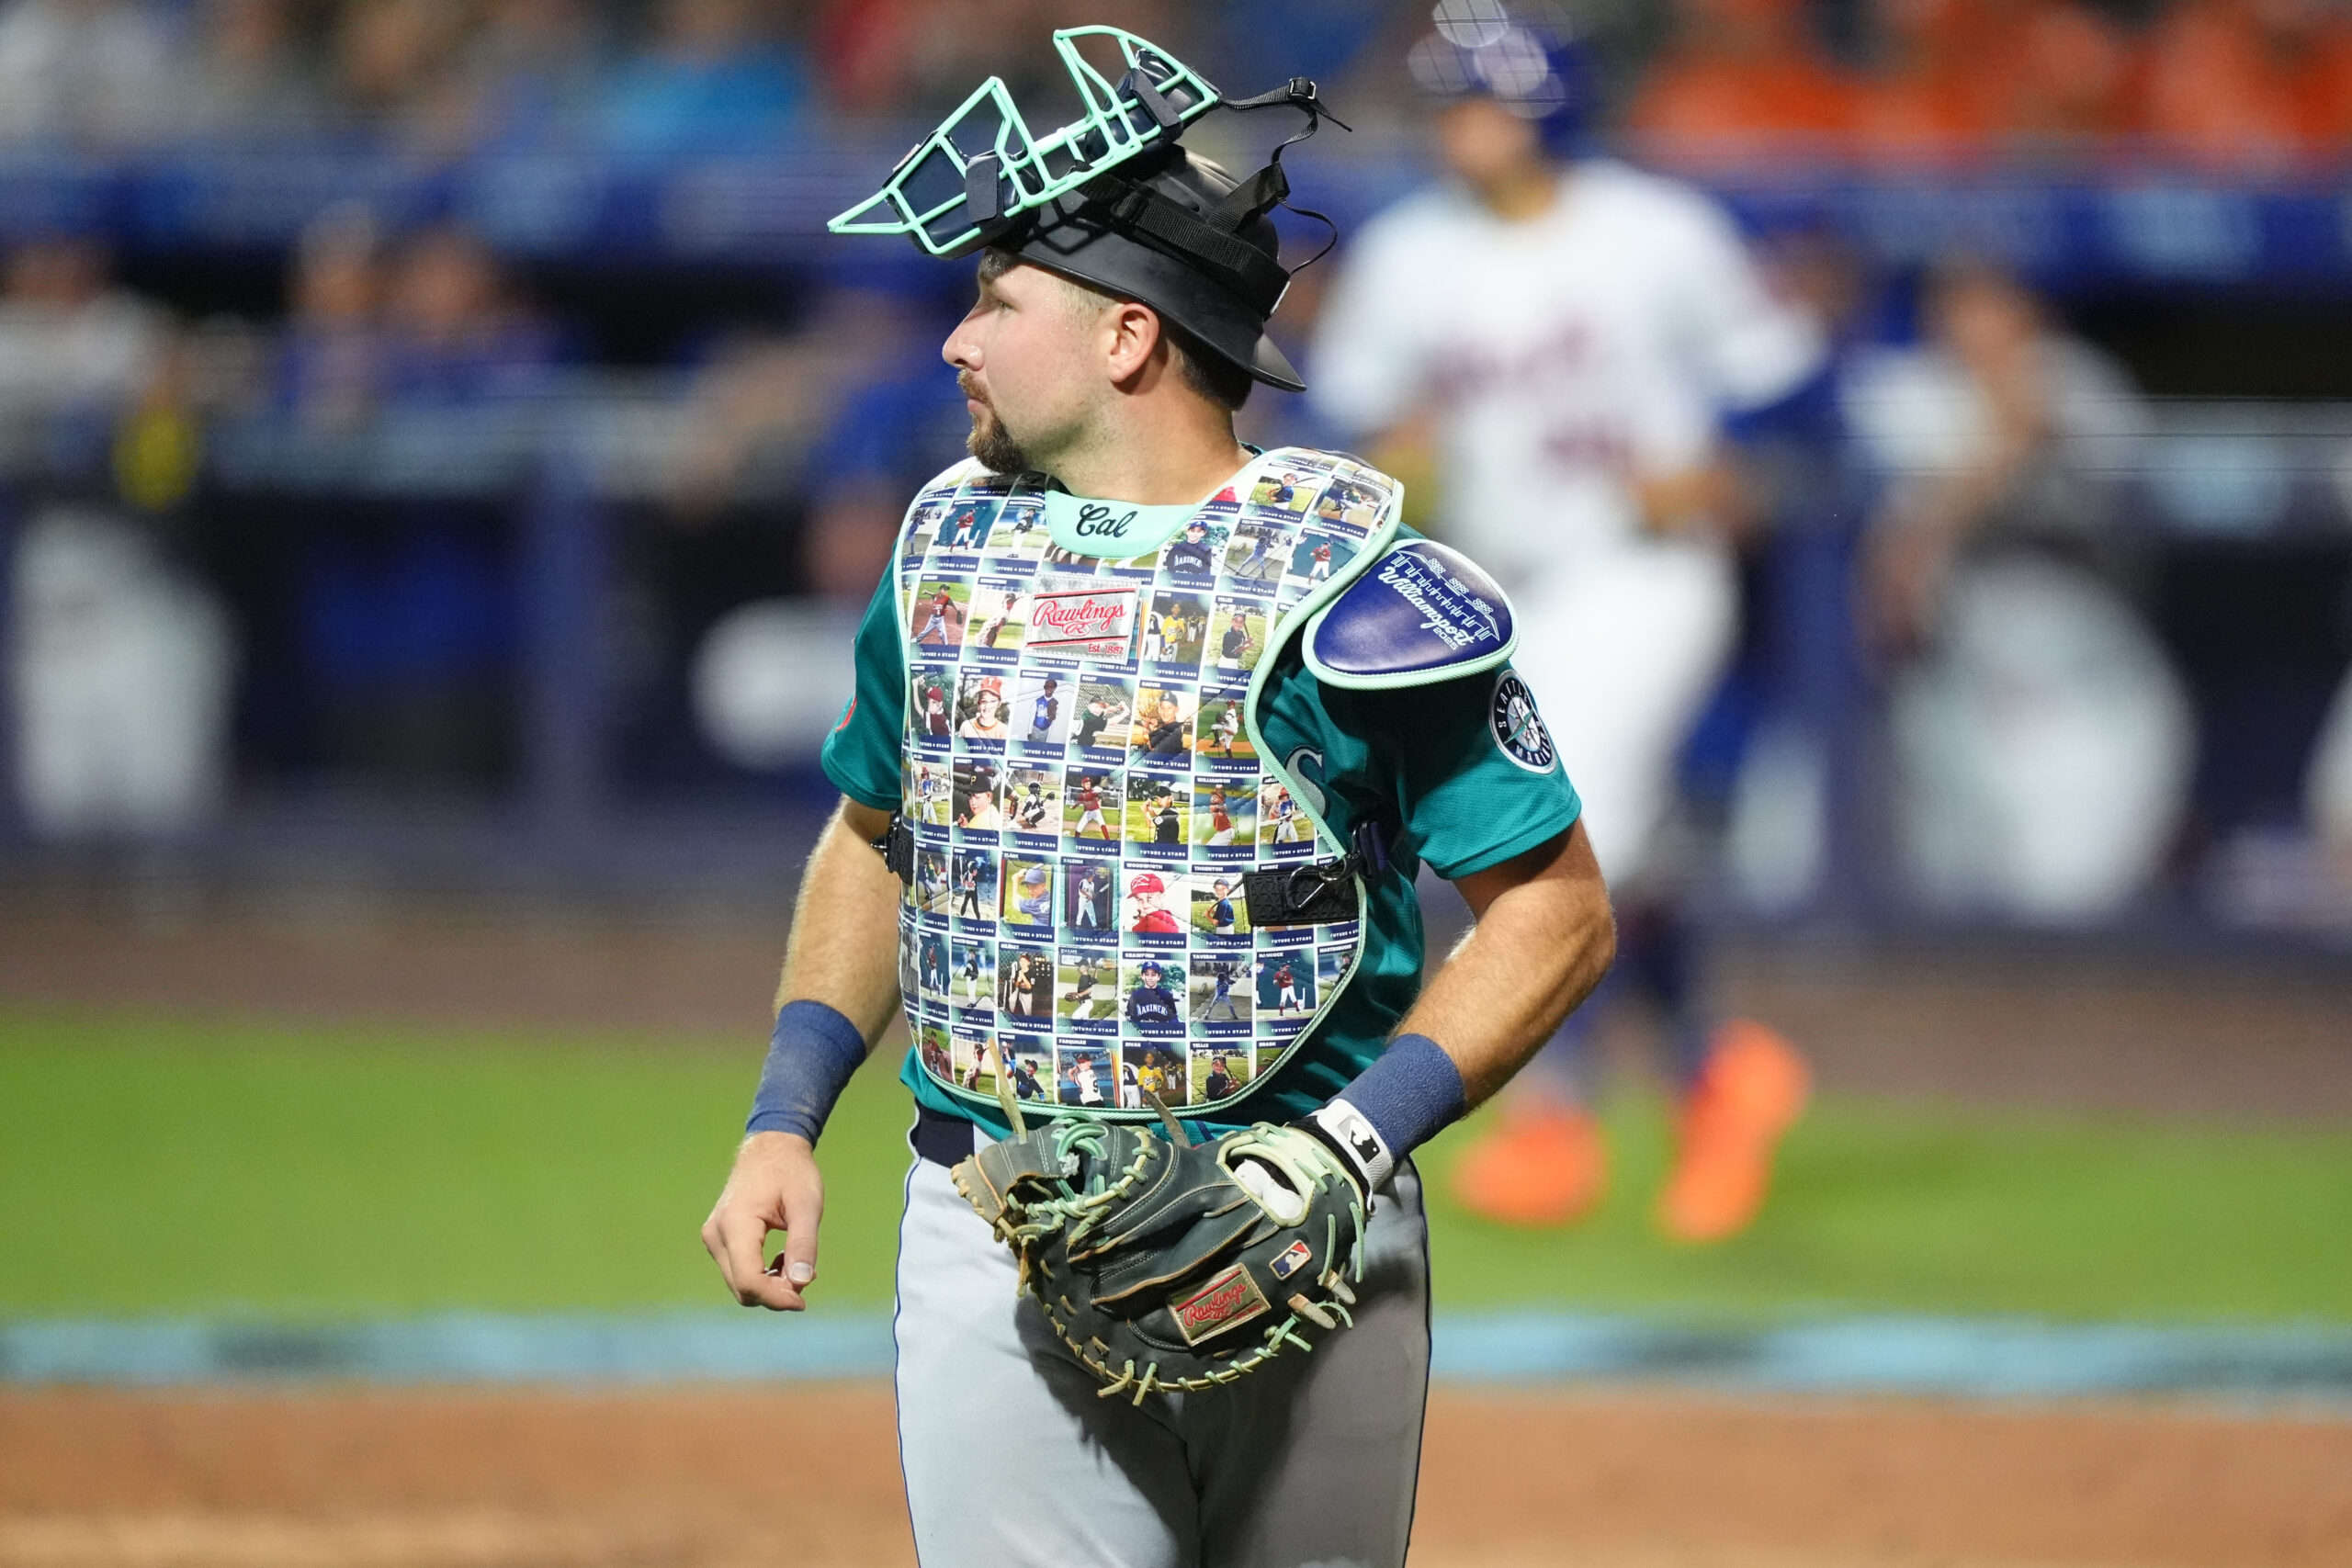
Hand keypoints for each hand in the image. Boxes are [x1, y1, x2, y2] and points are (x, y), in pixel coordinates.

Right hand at [701, 1131, 823, 1310]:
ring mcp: (714, 1238)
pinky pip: (737, 1272)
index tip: (802, 1301)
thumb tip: (801, 1283)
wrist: (770, 1148)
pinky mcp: (718, 1240)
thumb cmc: (791, 1172)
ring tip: (797, 1263)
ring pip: (739, 1284)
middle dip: (776, 1293)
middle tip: (807, 1275)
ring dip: (770, 1285)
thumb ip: (803, 1244)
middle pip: (742, 1287)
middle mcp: (717, 1235)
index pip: (749, 1280)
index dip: (776, 1298)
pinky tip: (783, 1259)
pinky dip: (761, 1276)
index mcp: (736, 1224)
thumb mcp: (806, 1205)